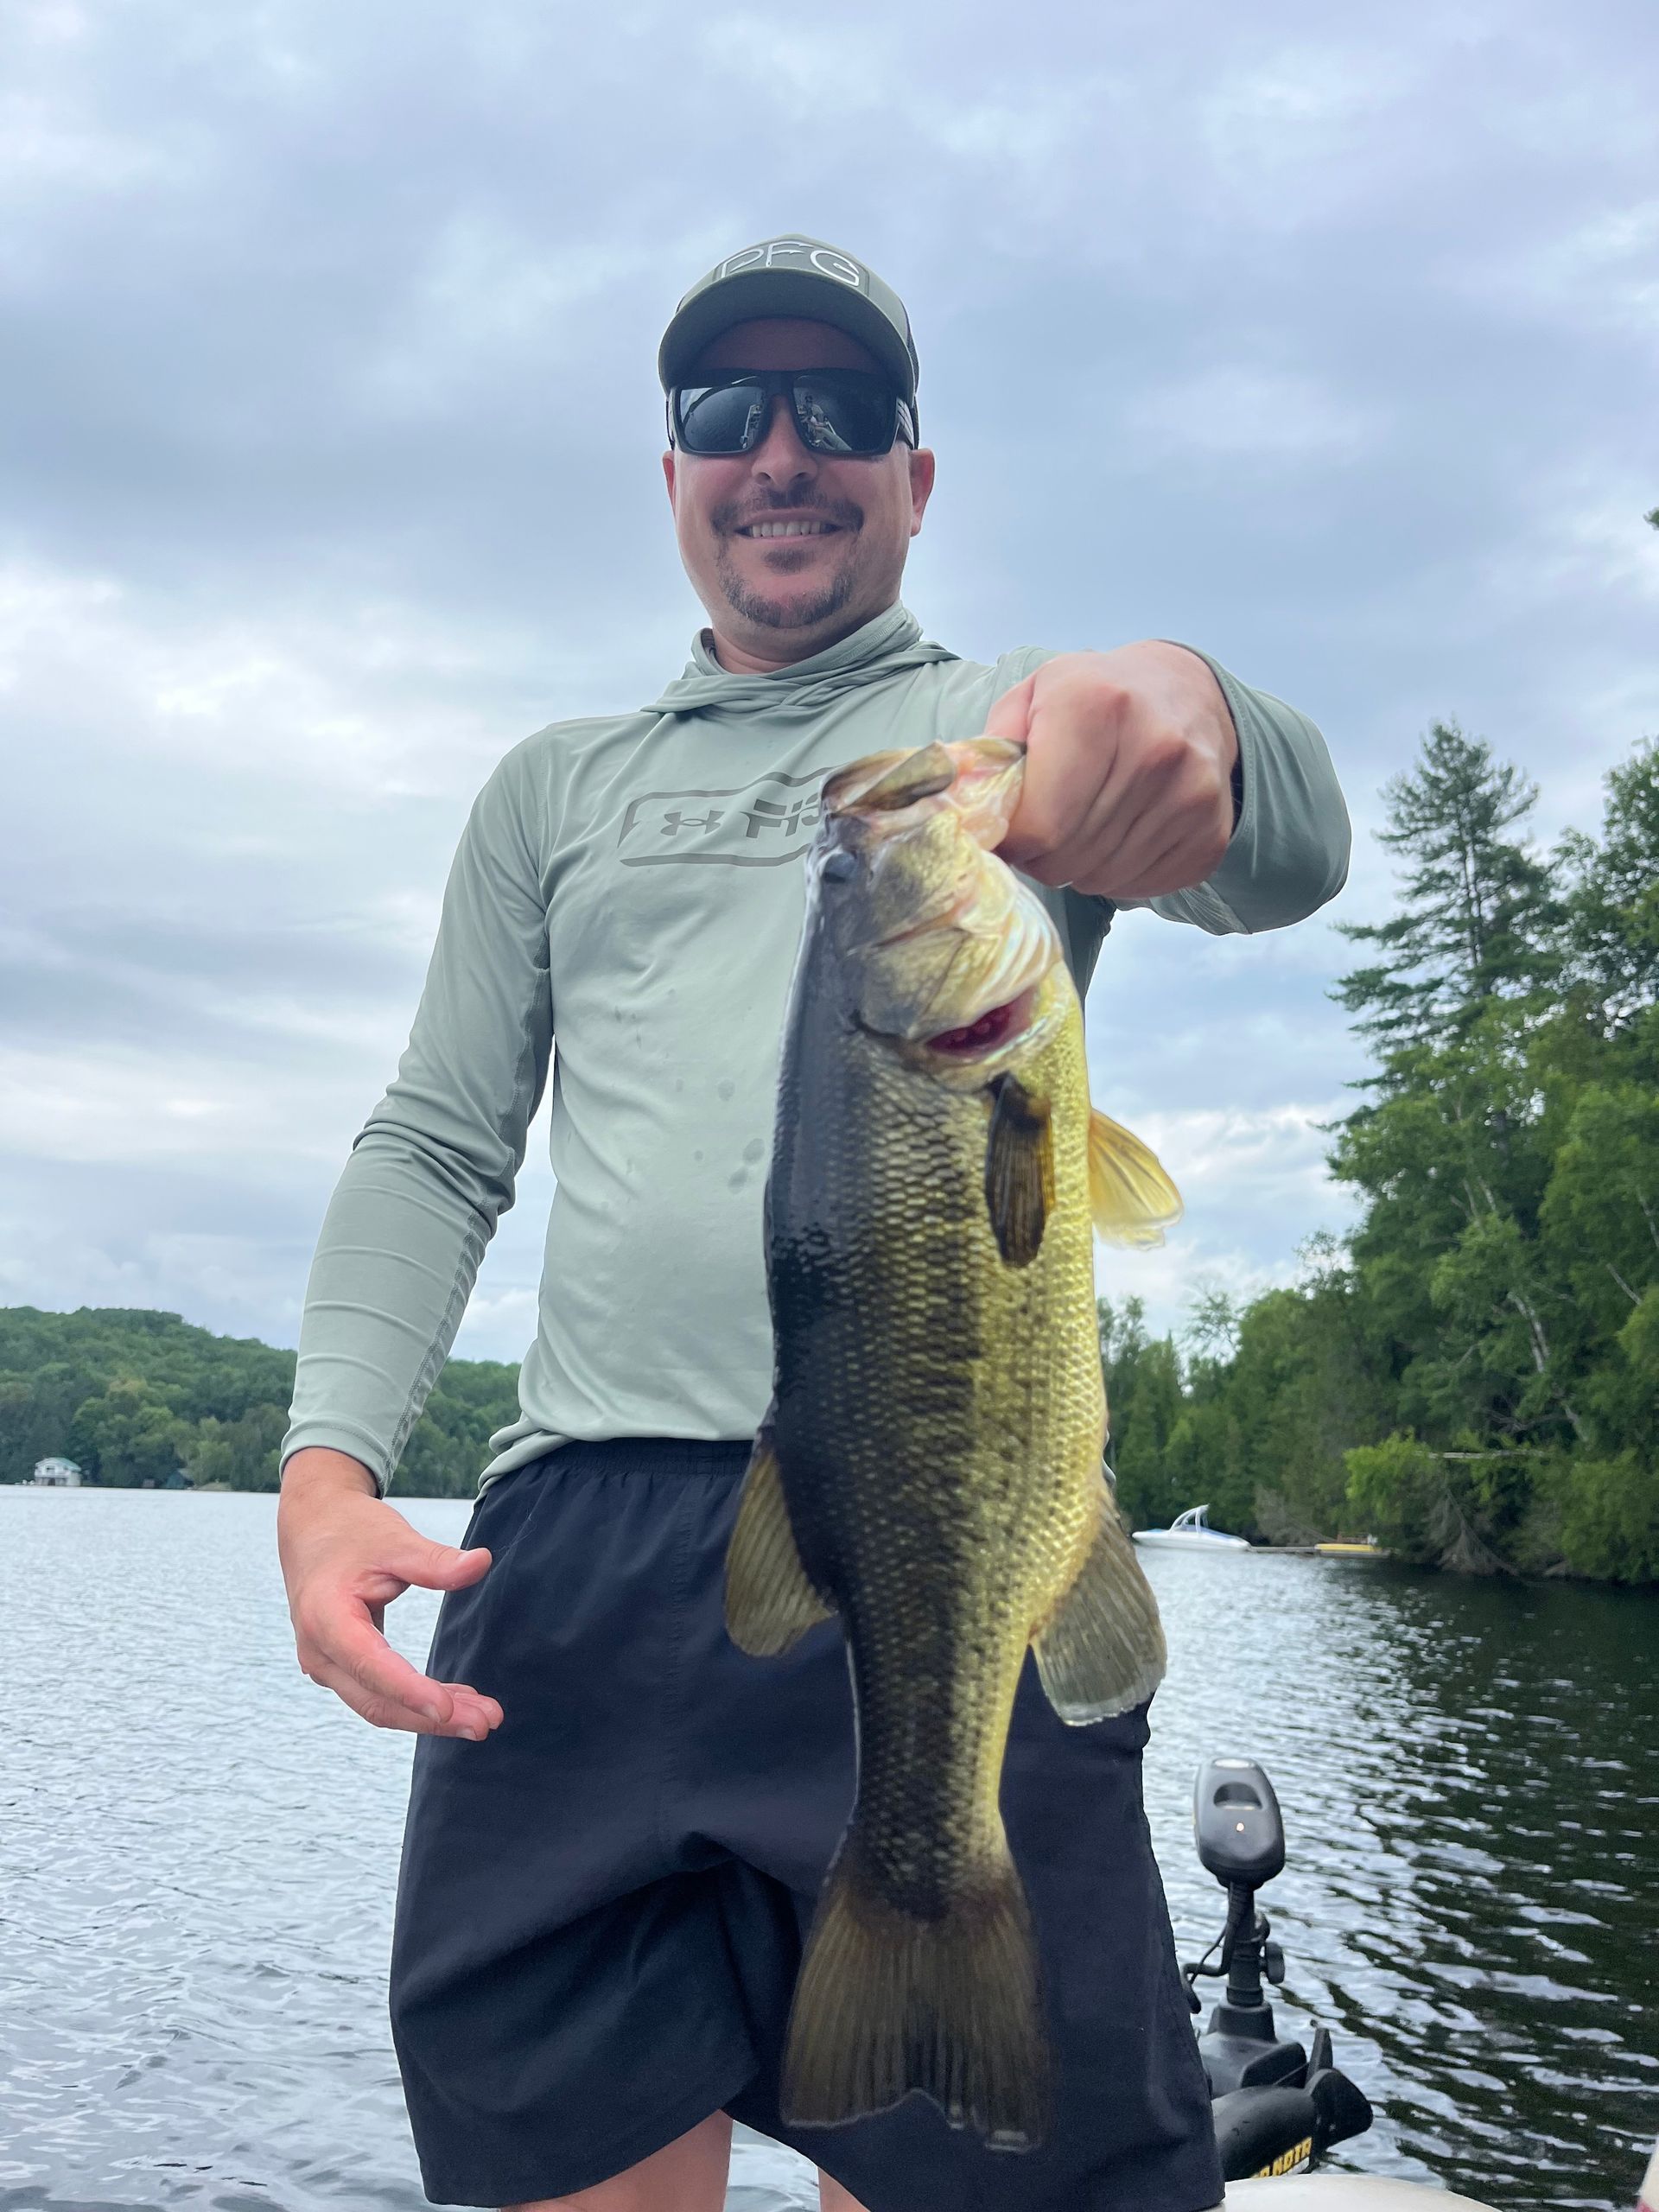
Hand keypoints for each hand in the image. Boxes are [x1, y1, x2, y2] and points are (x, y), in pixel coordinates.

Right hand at [277, 1448, 503, 1738]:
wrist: (314, 1527)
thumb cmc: (351, 1531)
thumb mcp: (395, 1540)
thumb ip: (436, 1560)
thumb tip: (482, 1562)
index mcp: (326, 1618)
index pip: (371, 1666)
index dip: (410, 1691)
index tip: (449, 1708)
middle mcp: (319, 1652)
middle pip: (377, 1700)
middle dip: (432, 1717)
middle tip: (487, 1722)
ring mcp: (327, 1664)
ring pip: (378, 1705)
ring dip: (428, 1717)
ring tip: (482, 1718)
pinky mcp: (340, 1667)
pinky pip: (378, 1694)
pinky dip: (416, 1703)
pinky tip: (456, 1702)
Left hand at [990, 642, 1238, 898]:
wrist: (1185, 694)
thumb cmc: (1094, 697)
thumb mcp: (1033, 697)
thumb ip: (992, 752)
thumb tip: (961, 813)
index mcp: (1097, 707)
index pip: (1039, 827)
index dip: (1012, 840)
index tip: (1010, 827)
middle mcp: (1154, 748)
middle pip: (1066, 860)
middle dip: (1041, 855)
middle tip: (1045, 826)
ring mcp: (1191, 794)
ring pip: (1100, 880)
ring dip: (1078, 865)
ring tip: (1084, 823)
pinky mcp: (1211, 835)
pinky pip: (1140, 888)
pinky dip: (1118, 873)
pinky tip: (1120, 832)